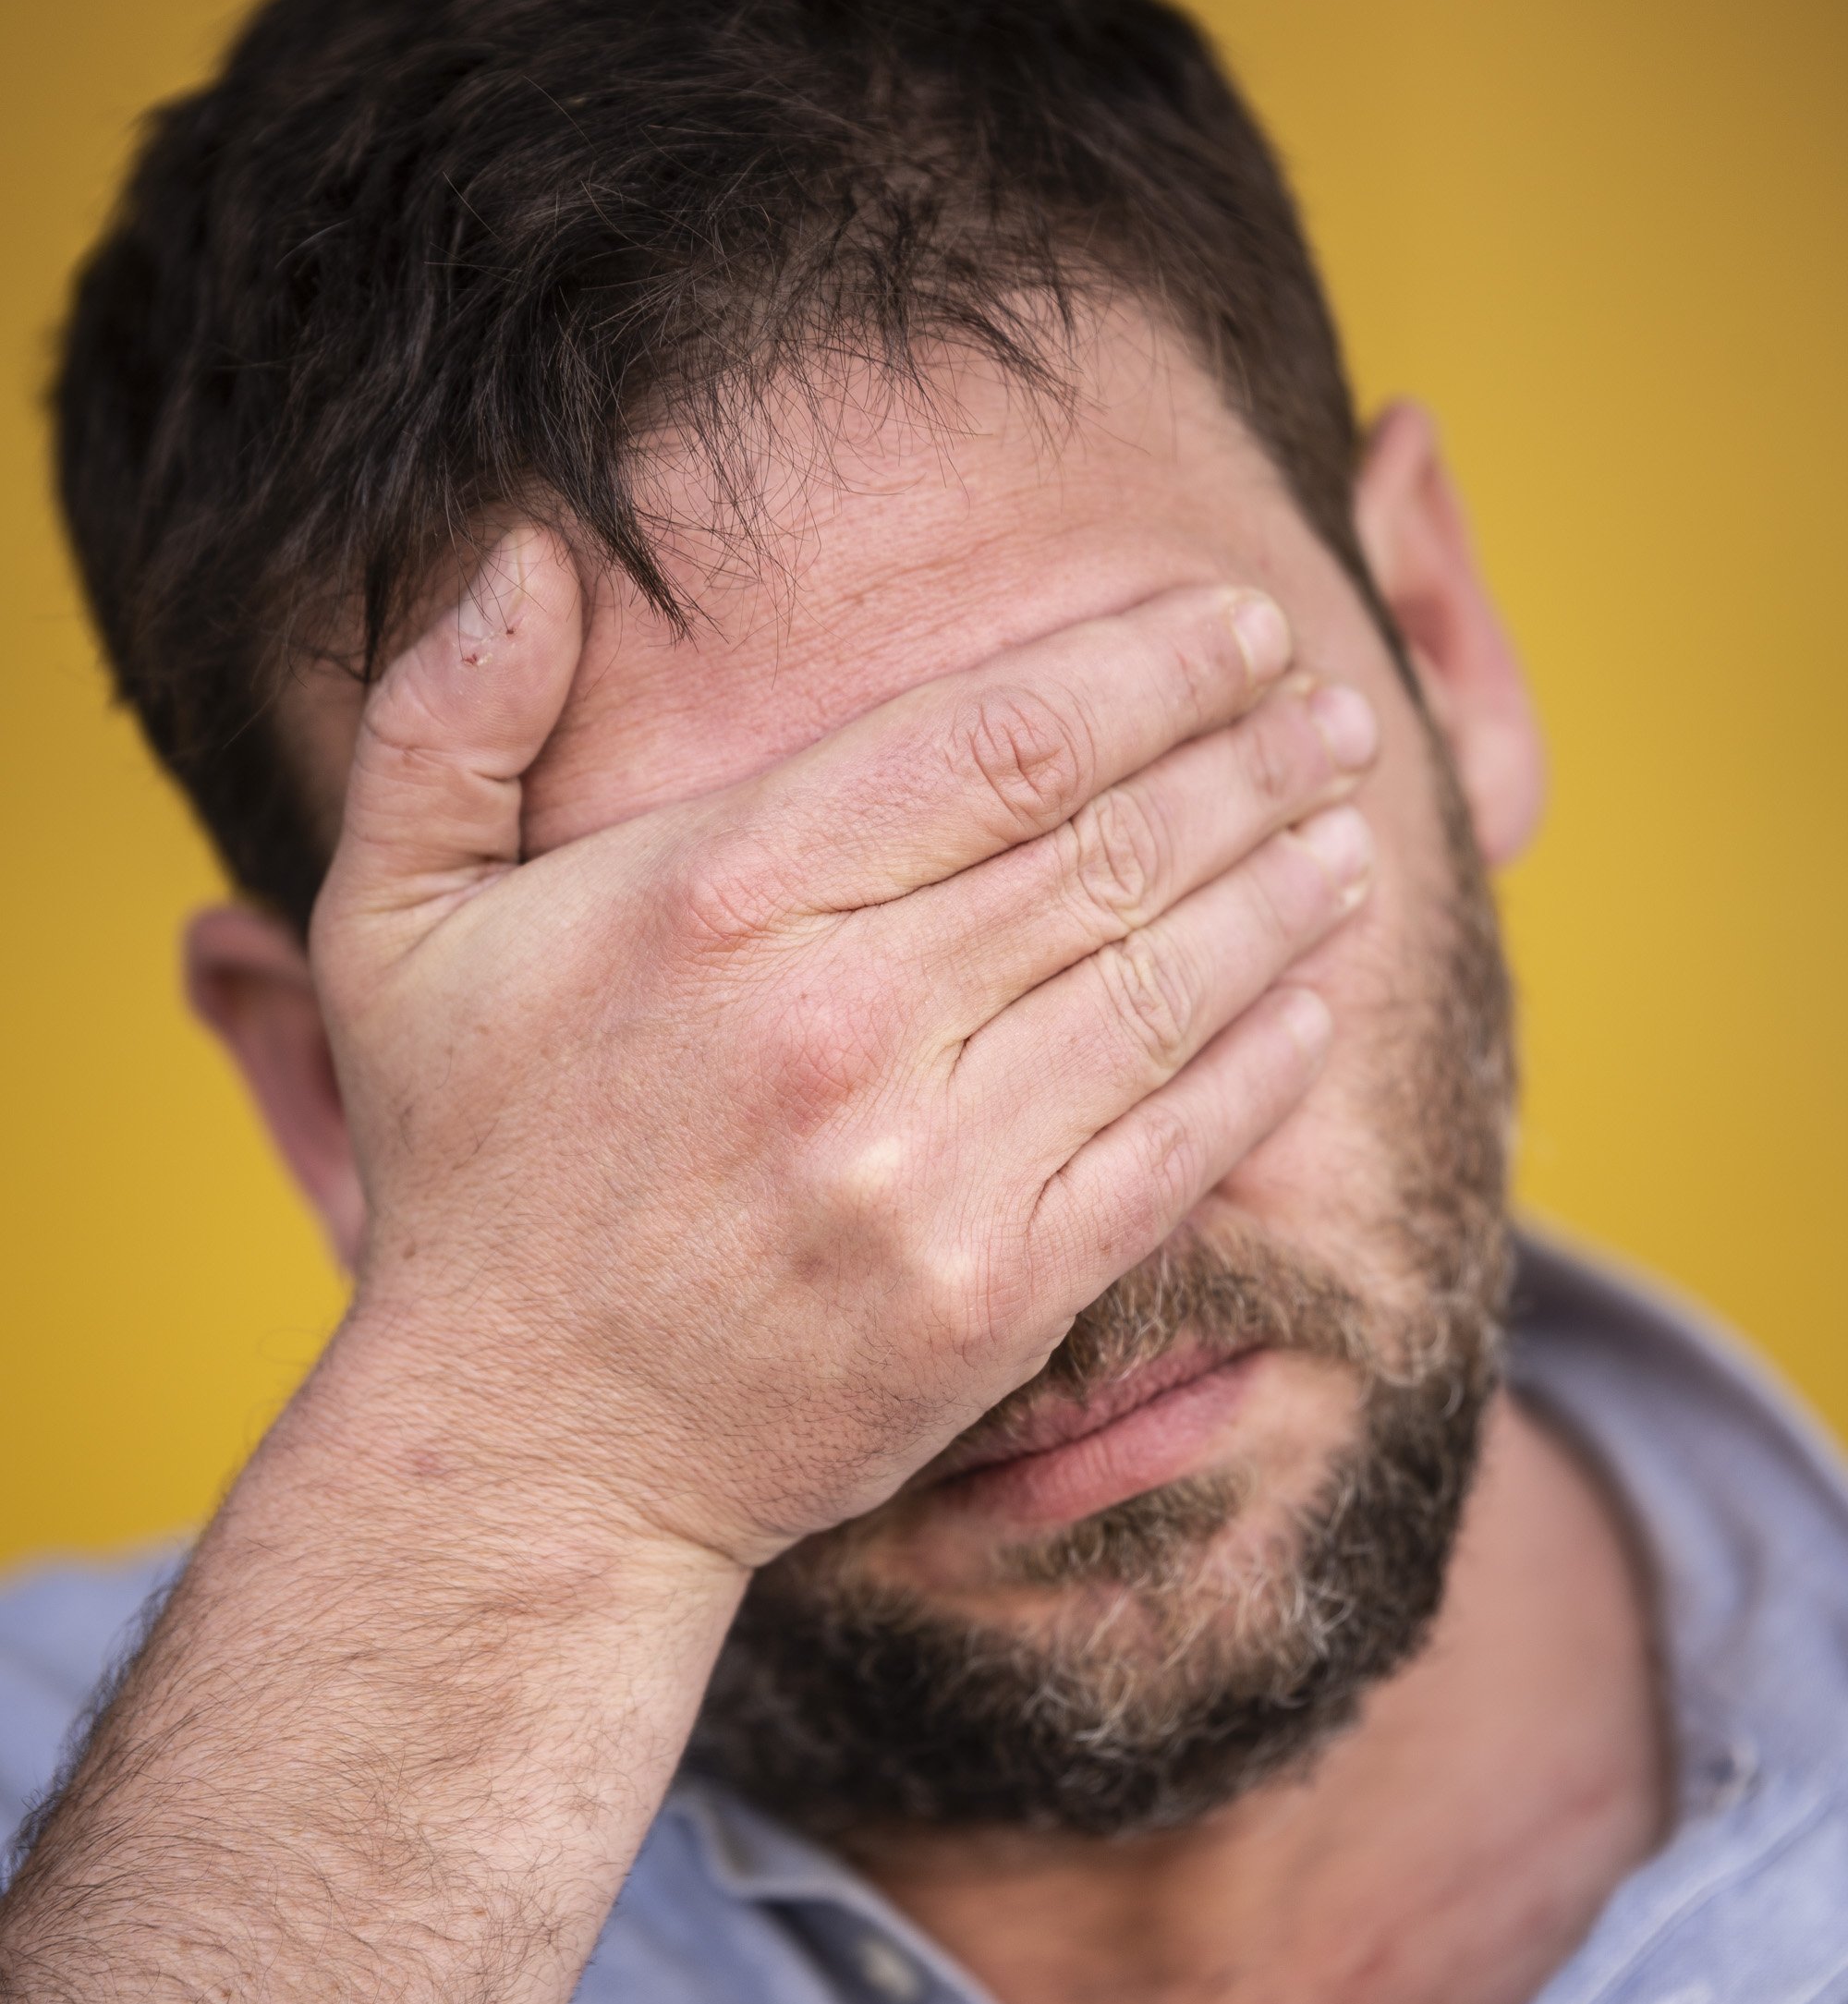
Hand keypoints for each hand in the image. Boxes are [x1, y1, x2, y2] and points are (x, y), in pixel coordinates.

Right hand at [313, 529, 1375, 1568]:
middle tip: (1335, 711)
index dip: (1146, 667)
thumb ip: (444, 723)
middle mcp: (840, 1020)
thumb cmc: (475, 1174)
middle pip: (1106, 844)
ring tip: (1352, 827)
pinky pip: (1171, 1150)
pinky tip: (1319, 997)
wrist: (527, 1449)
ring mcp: (928, 1168)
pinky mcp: (991, 1297)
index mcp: (717, 897)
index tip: (1236, 627)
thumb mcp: (389, 926)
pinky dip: (1261, 1062)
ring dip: (1281, 892)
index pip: (997, 738)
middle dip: (1250, 760)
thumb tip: (530, 553)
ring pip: (1162, 984)